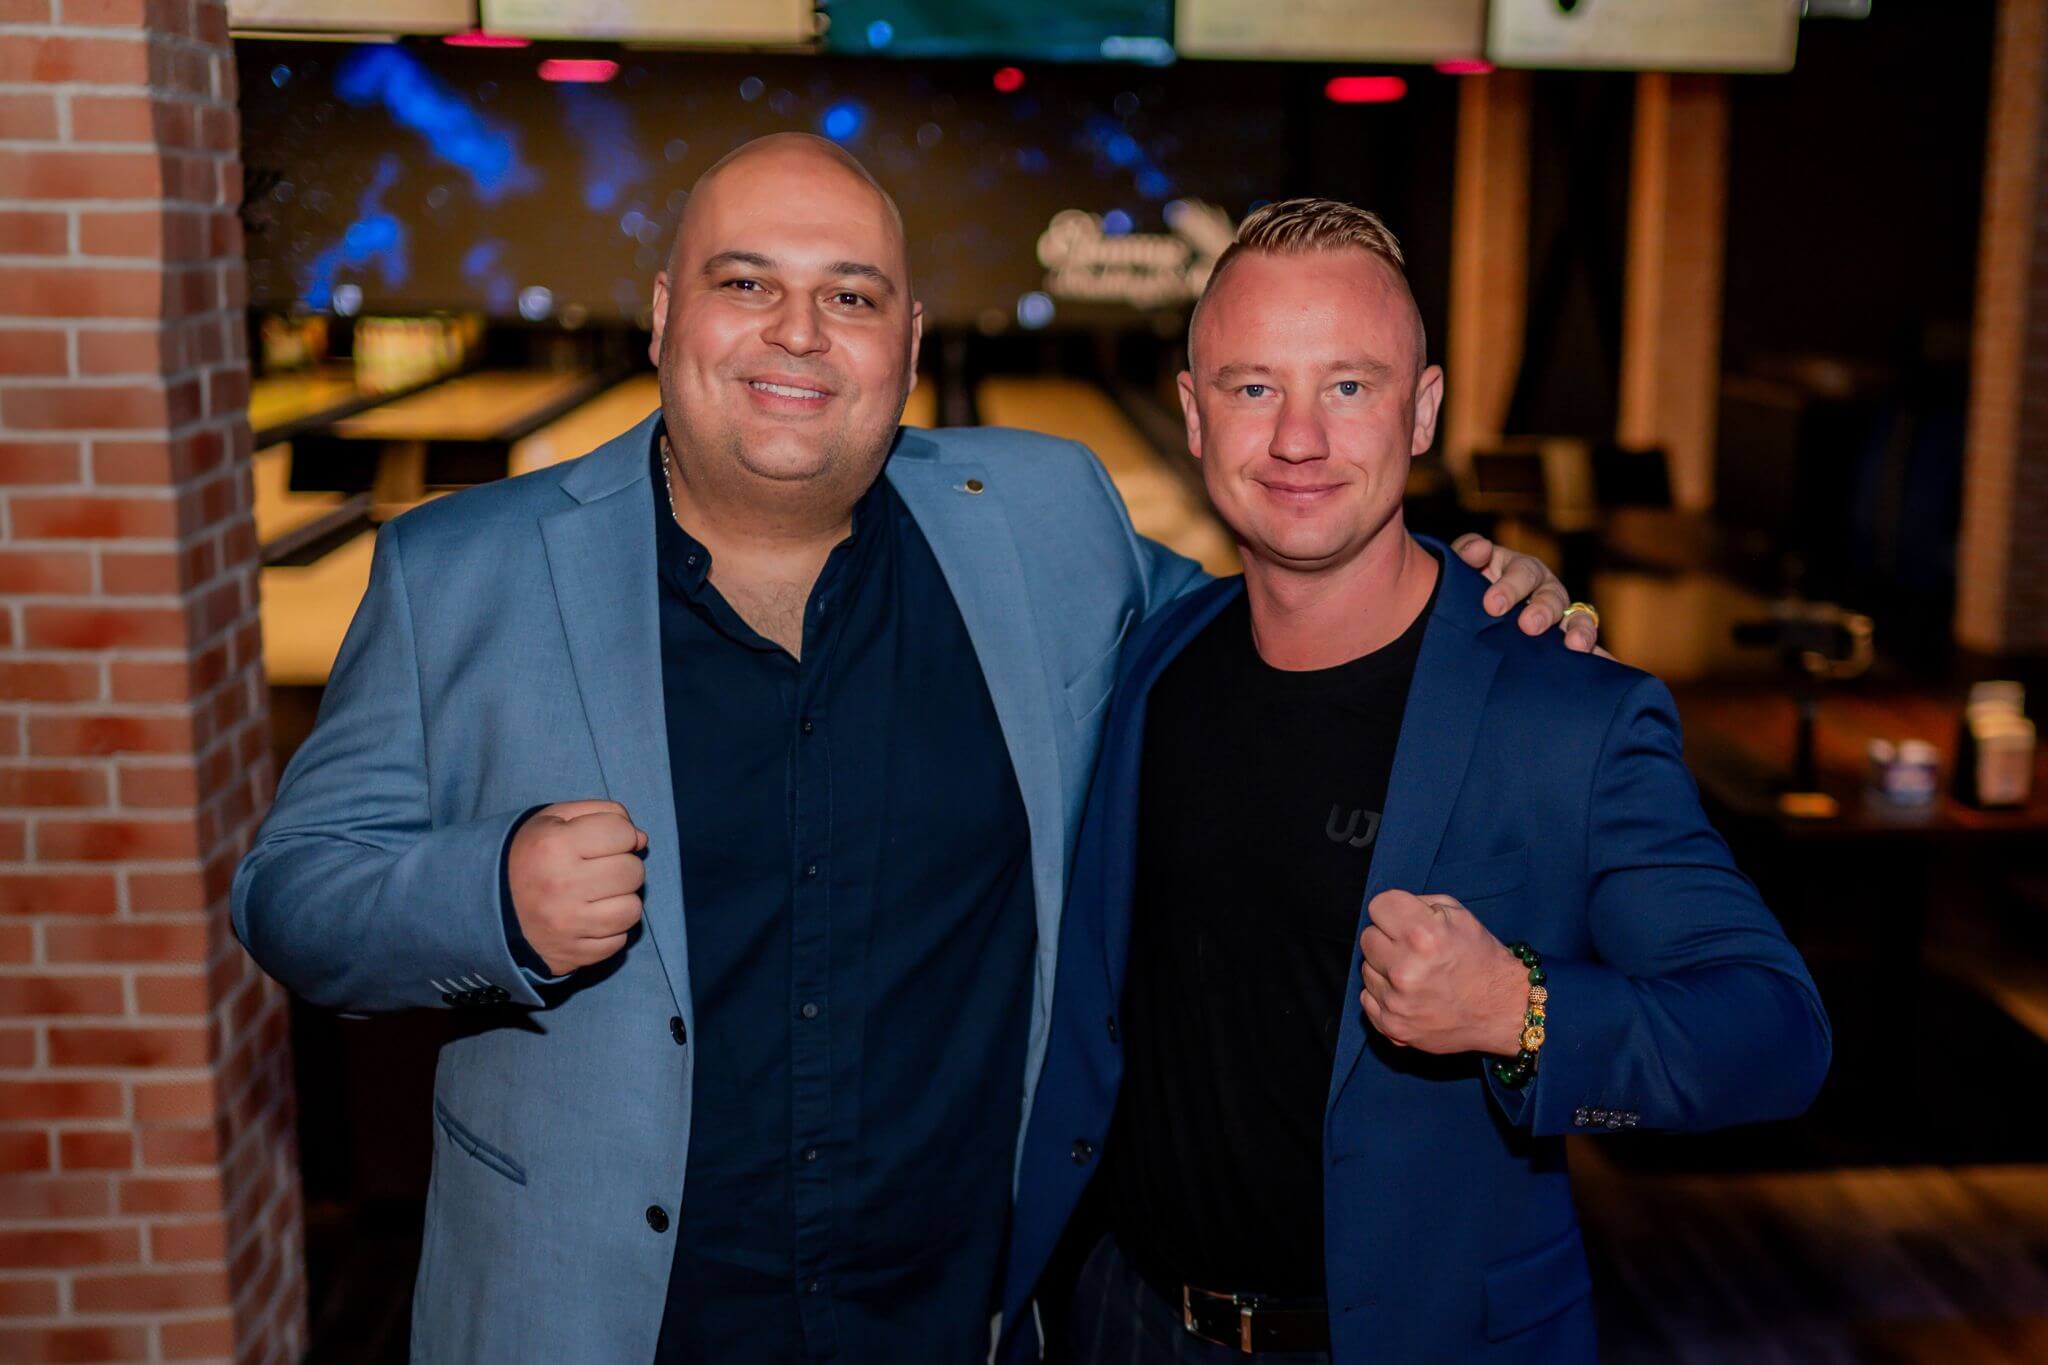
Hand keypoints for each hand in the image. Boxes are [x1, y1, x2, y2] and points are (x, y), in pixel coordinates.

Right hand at [507, 800, 647, 974]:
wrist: (487, 906)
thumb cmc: (529, 855)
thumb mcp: (554, 819)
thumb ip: (603, 814)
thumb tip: (641, 839)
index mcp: (555, 845)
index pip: (623, 833)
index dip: (620, 834)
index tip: (604, 841)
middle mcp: (562, 885)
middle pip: (633, 872)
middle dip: (623, 866)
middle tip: (600, 869)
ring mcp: (567, 924)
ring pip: (632, 909)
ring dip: (621, 900)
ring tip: (598, 894)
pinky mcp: (572, 953)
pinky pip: (618, 941)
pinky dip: (610, 930)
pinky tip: (590, 918)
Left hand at [1359, 890, 1528, 1056]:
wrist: (1505, 1010)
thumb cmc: (1482, 959)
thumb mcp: (1459, 915)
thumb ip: (1418, 904)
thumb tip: (1389, 911)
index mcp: (1422, 935)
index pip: (1378, 906)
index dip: (1394, 910)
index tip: (1406, 920)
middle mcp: (1405, 970)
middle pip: (1367, 938)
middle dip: (1388, 938)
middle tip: (1413, 949)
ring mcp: (1396, 1002)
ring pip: (1366, 969)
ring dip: (1386, 968)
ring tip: (1417, 974)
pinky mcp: (1392, 1027)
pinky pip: (1367, 998)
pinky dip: (1385, 995)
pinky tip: (1410, 994)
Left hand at [1451, 533, 1603, 654]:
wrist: (1471, 626)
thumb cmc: (1470, 590)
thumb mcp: (1463, 569)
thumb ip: (1467, 554)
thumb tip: (1480, 550)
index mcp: (1521, 571)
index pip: (1522, 572)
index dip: (1510, 586)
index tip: (1492, 605)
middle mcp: (1546, 592)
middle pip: (1551, 597)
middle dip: (1542, 610)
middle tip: (1528, 626)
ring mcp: (1561, 619)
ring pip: (1580, 619)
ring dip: (1581, 631)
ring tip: (1575, 646)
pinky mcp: (1570, 644)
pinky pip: (1592, 650)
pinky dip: (1601, 657)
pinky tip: (1609, 666)